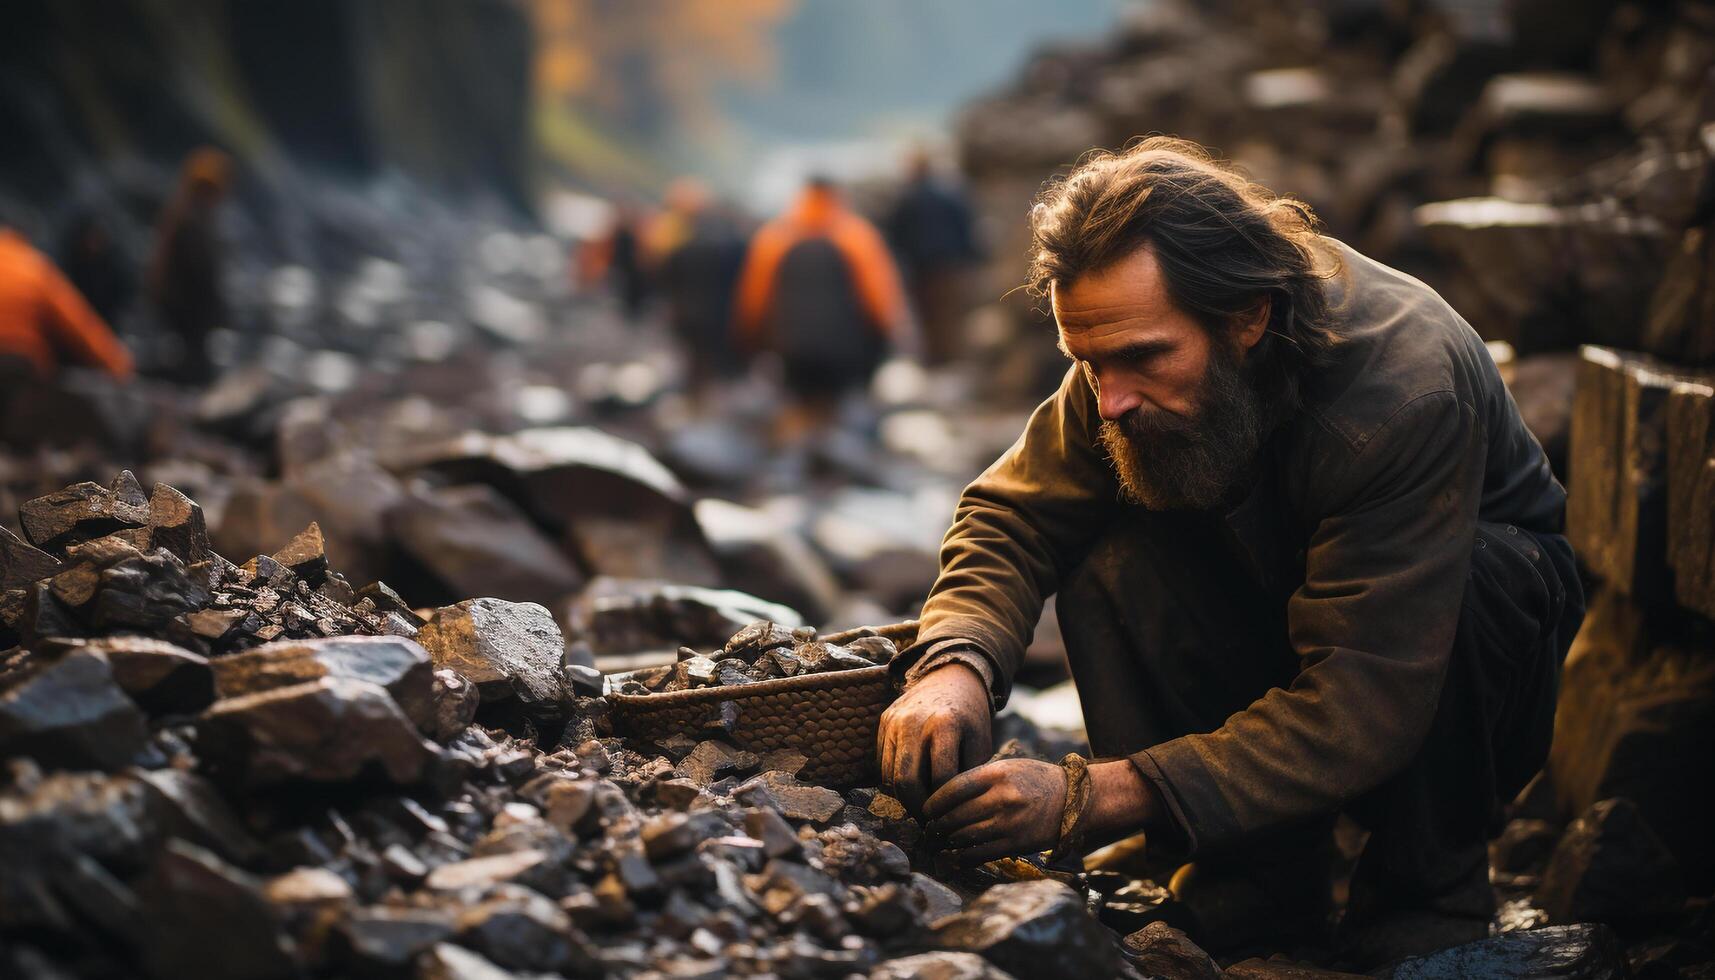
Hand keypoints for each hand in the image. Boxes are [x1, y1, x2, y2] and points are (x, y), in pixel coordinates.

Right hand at [877, 662, 991, 812]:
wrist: (952, 677)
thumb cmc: (971, 717)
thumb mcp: (980, 743)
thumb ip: (968, 776)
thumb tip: (954, 813)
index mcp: (945, 724)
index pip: (940, 778)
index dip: (946, 804)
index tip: (951, 817)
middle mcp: (914, 721)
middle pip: (907, 780)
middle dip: (918, 808)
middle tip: (929, 822)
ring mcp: (895, 720)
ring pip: (889, 775)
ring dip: (903, 798)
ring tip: (920, 808)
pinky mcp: (884, 721)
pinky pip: (882, 763)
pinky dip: (894, 781)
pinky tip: (911, 787)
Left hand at [923, 758, 1066, 864]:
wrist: (1073, 800)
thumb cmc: (1035, 780)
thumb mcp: (1008, 767)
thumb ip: (979, 778)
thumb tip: (944, 797)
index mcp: (996, 774)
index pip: (953, 788)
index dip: (934, 802)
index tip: (926, 810)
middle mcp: (1001, 798)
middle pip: (955, 815)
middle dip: (937, 825)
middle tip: (929, 830)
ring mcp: (1008, 823)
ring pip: (964, 836)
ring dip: (947, 842)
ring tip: (938, 843)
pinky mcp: (1016, 843)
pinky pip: (980, 854)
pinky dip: (962, 858)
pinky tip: (954, 858)